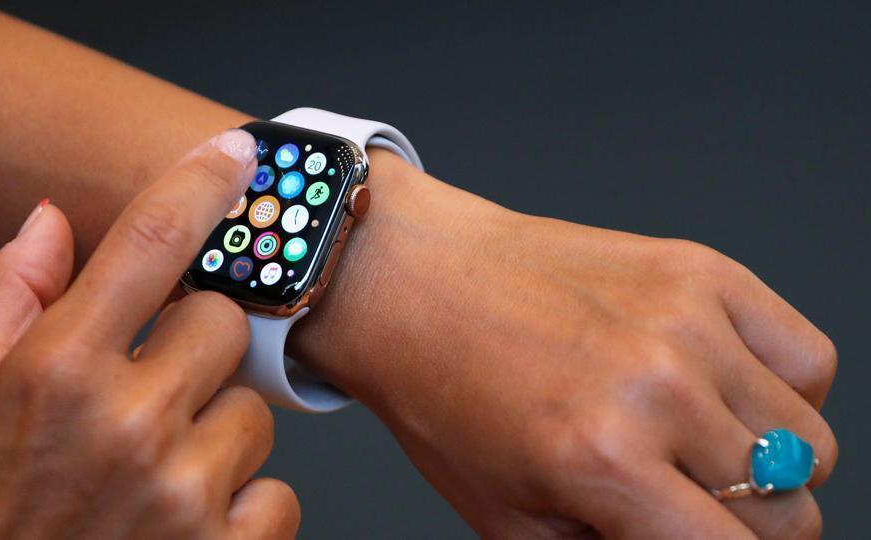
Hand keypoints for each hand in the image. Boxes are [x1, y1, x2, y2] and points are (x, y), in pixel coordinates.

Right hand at [0, 131, 298, 538]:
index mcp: (56, 374)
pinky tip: (184, 526)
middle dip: (194, 350)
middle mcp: (127, 423)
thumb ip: (8, 305)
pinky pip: (278, 492)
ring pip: (254, 412)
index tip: (235, 154)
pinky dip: (242, 507)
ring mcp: (183, 492)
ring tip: (154, 476)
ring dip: (215, 434)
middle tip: (148, 395)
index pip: (148, 243)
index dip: (198, 183)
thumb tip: (51, 222)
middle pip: (225, 324)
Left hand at [293, 155, 837, 538]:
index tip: (693, 538)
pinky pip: (808, 357)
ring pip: (807, 441)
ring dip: (764, 462)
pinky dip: (781, 388)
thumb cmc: (446, 396)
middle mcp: (657, 388)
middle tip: (687, 502)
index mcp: (604, 462)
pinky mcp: (700, 270)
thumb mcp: (511, 519)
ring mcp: (686, 321)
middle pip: (788, 510)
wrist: (415, 284)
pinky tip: (720, 386)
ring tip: (697, 442)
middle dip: (744, 526)